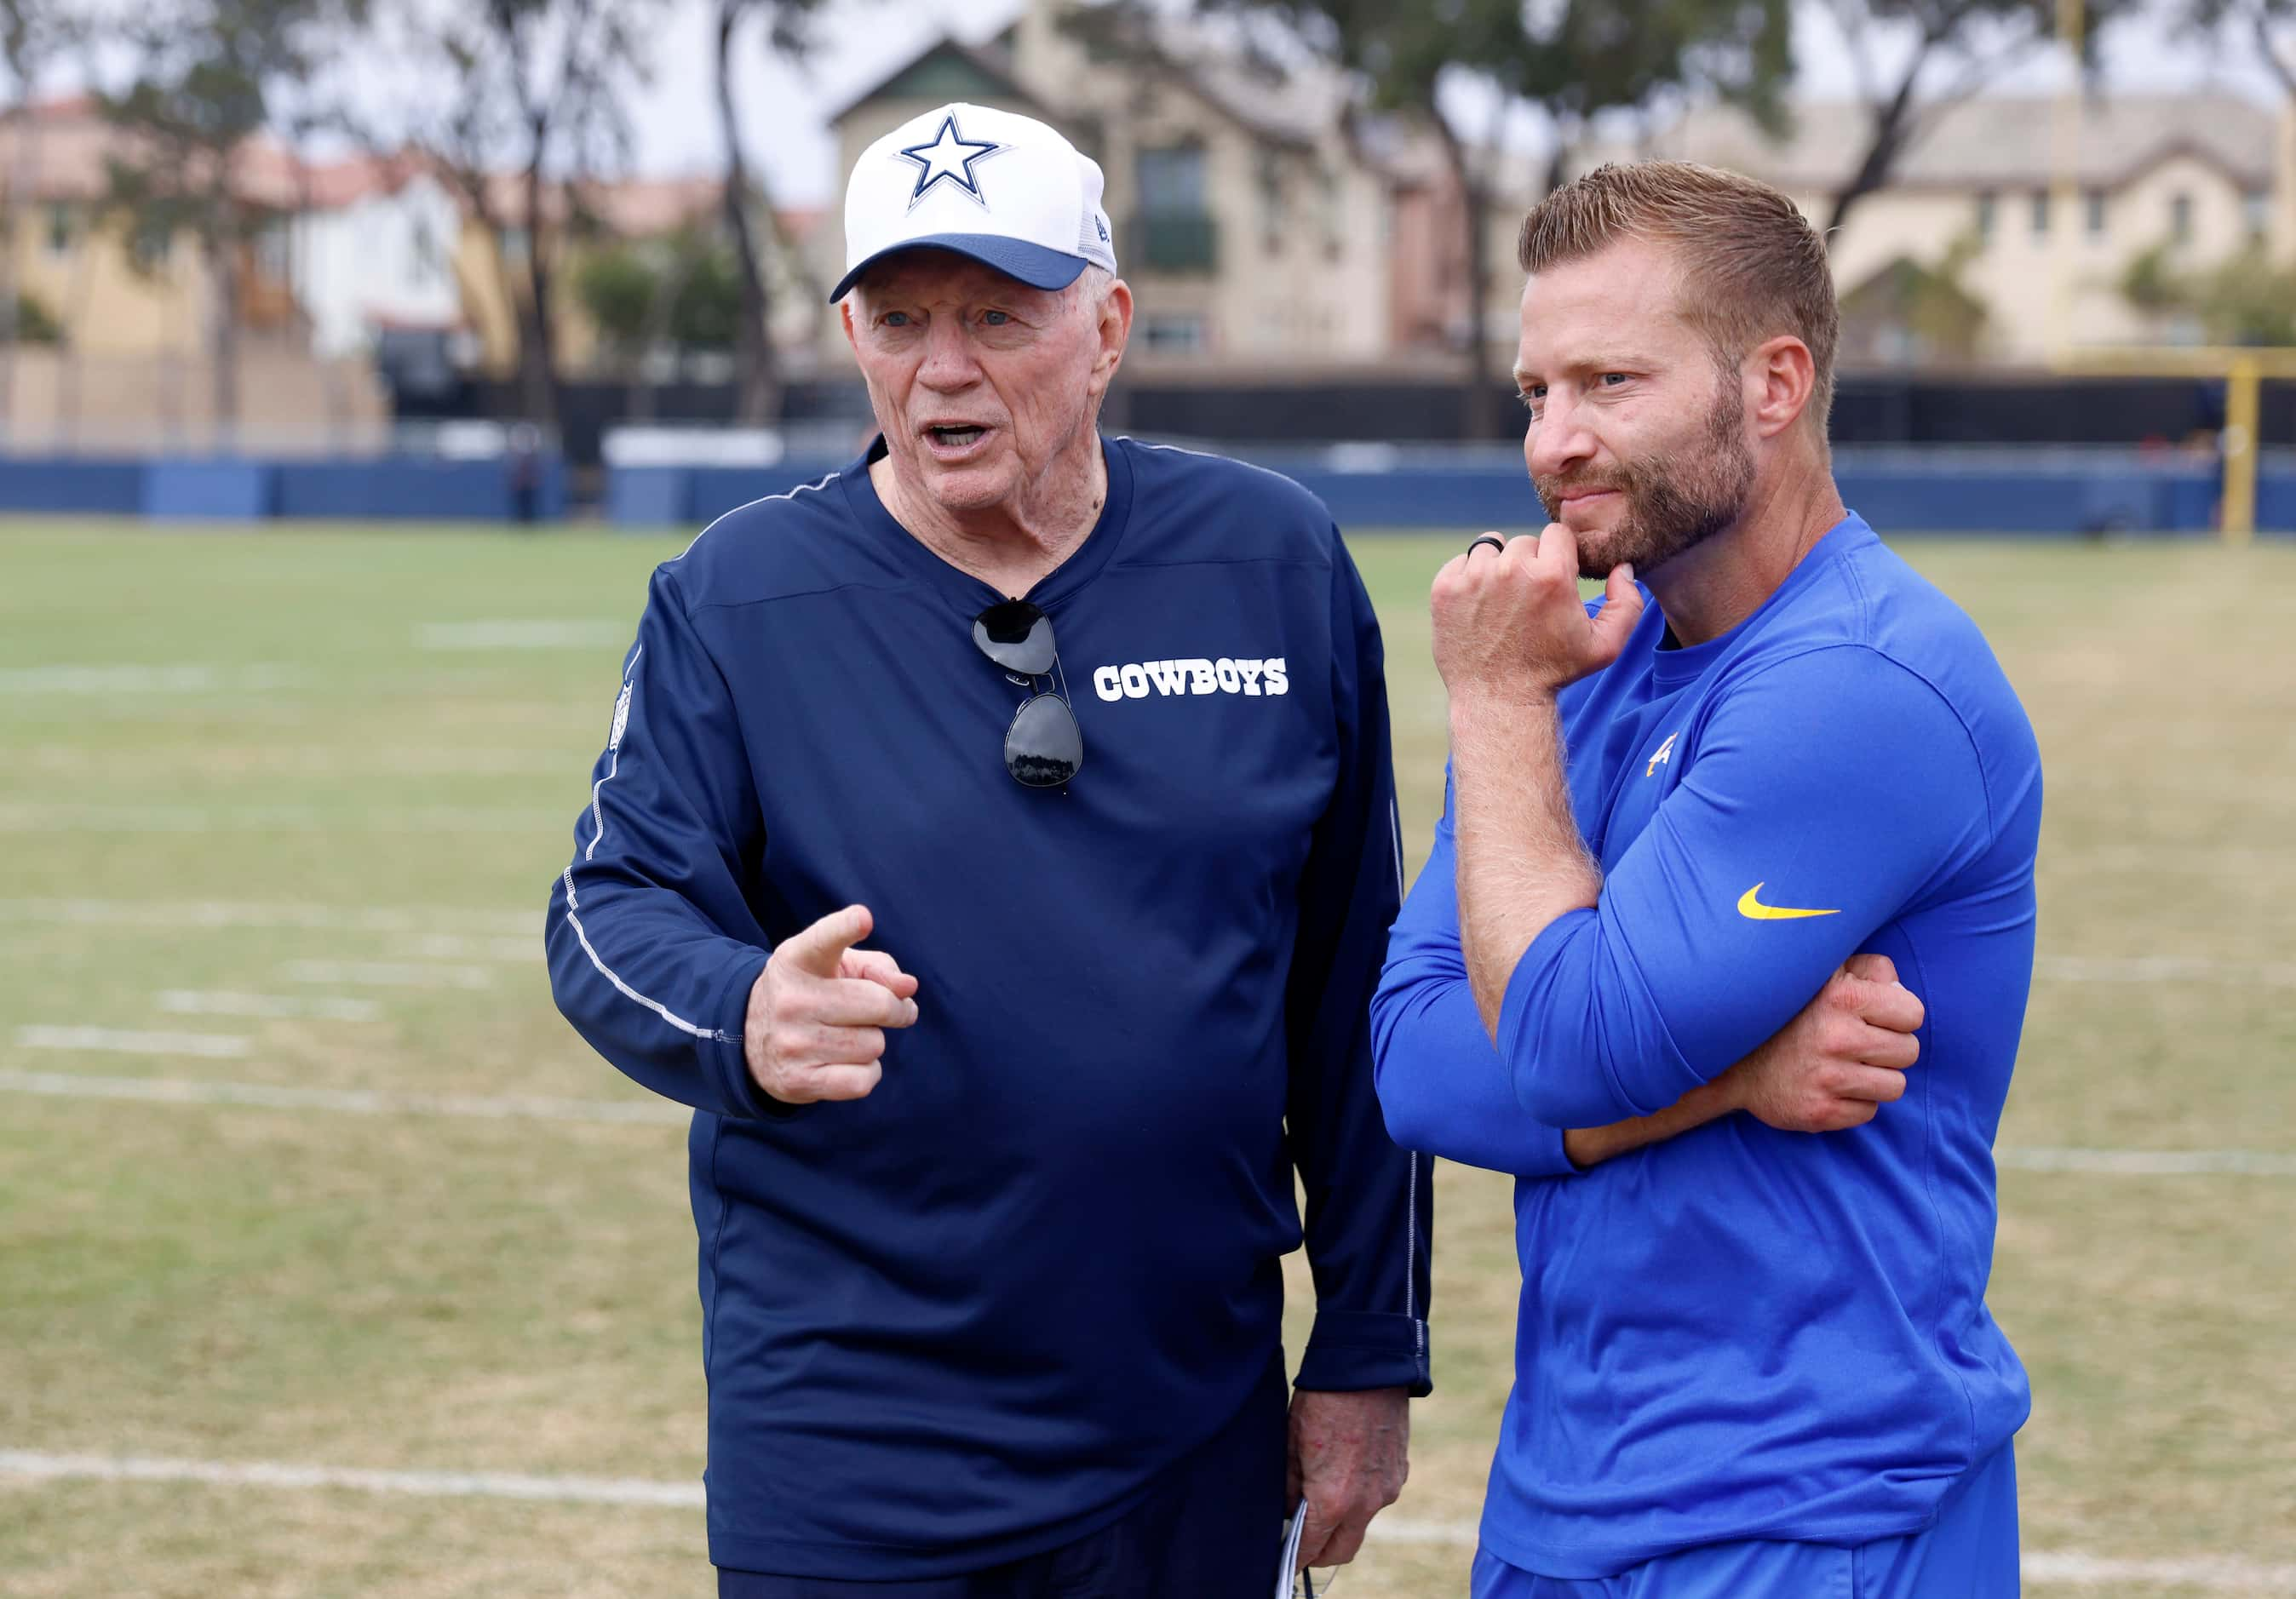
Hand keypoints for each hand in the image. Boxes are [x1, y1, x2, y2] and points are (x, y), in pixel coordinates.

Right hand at [743, 904, 919, 1104]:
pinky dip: (866, 1073)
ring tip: (848, 1037)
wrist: (751, 1040)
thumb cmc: (813, 994)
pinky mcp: (798, 1081)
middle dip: (894, 1009)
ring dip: (873, 1042)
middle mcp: (791, 999)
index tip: (863, 919)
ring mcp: (792, 1043)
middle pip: (879, 1004)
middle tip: (885, 1011)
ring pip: (874, 1044)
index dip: (846, 927)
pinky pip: (864, 1080)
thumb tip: (907, 988)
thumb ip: (878, 967)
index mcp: (797, 959)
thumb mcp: (836, 967)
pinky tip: (845, 1063)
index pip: (824, 939)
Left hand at [1286, 1387, 1408, 1571]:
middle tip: (1302, 1541)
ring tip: (1322, 1497)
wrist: (1367, 1366)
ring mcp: (1387, 1489)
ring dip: (1342, 1522)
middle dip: (1321, 1552)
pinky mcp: (1399, 1472)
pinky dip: (1360, 1497)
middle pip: (1343, 1551)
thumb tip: (1289, 1510)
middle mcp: (1366, 1504)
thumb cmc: (1322, 1402)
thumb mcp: (1291, 1443)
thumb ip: (1290, 1486)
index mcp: (1333, 1501)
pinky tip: (1346, 1471)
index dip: (1295, 1558)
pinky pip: (1377, 1498)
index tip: (1285, 1560)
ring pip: (1362, 1523)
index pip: (1312, 1549)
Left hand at [1430, 523, 1642, 698]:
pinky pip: (1461, 562)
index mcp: (1551, 575)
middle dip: (1529, 564)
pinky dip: (1469, 577)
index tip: (1555, 577)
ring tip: (1503, 601)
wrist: (1499, 699)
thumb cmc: (1554, 672)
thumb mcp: (1605, 646)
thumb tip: (1622, 567)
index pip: (1556, 533)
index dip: (1559, 554)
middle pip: (1524, 542)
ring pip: (1491, 549)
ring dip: (1498, 567)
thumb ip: (1627, 603)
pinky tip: (1480, 605)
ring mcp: (1474, 578)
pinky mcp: (1445, 588)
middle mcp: (1511, 570)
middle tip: (1528, 599)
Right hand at [1714, 953, 1924, 1131]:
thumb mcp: (1824, 975)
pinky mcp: (1820, 1113)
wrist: (1731, 1061)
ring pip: (1895, 1086)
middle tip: (1861, 1045)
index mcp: (1841, 997)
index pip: (1913, 1013)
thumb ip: (1869, 970)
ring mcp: (1827, 1079)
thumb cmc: (1788, 1014)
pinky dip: (1855, 1103)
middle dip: (1889, 1049)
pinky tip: (1832, 1088)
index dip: (1898, 1015)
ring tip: (1848, 1067)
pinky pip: (1869, 1112)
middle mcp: (1836, 1038)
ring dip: (1876, 1079)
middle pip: (1909, 1051)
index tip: (1876, 1017)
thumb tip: (1900, 990)